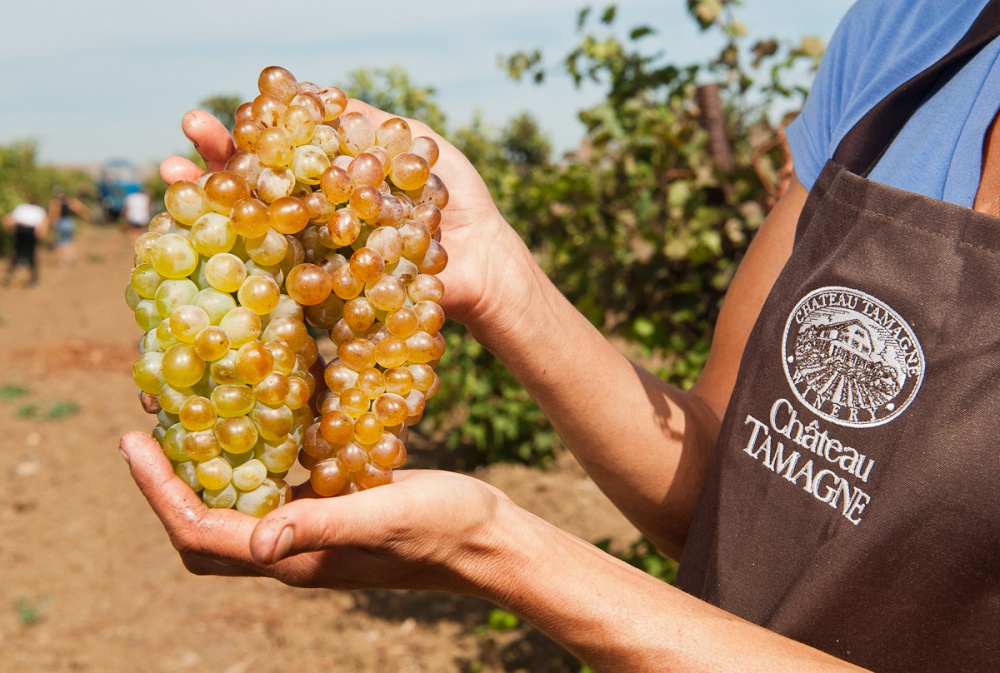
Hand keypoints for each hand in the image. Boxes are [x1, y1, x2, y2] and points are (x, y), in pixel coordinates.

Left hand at [118, 431, 510, 592]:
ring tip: (189, 417)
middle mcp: (292, 549)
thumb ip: (322, 526)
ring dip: (204, 469)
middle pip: (204, 529)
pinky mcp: (332, 510)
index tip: (133, 442)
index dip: (159, 493)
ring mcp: (311, 532)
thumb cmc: (443, 529)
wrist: (488, 540)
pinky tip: (258, 419)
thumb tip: (257, 543)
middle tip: (150, 429)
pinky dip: (250, 458)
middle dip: (167, 485)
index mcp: (294, 559)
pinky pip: (273, 489)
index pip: (202, 534)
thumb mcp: (384, 517)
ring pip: (235, 507)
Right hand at [159, 105, 537, 331]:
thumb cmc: (454, 199)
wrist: (483, 258)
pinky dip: (241, 261)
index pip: (275, 152)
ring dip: (207, 206)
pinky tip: (209, 238)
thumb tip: (310, 94)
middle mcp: (313, 217)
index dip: (242, 134)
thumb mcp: (416, 145)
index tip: (211, 116)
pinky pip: (278, 279)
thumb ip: (366, 124)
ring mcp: (315, 256)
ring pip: (251, 230)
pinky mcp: (325, 293)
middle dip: (211, 163)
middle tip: (183, 139)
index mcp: (331, 181)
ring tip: (172, 178)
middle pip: (251, 189)